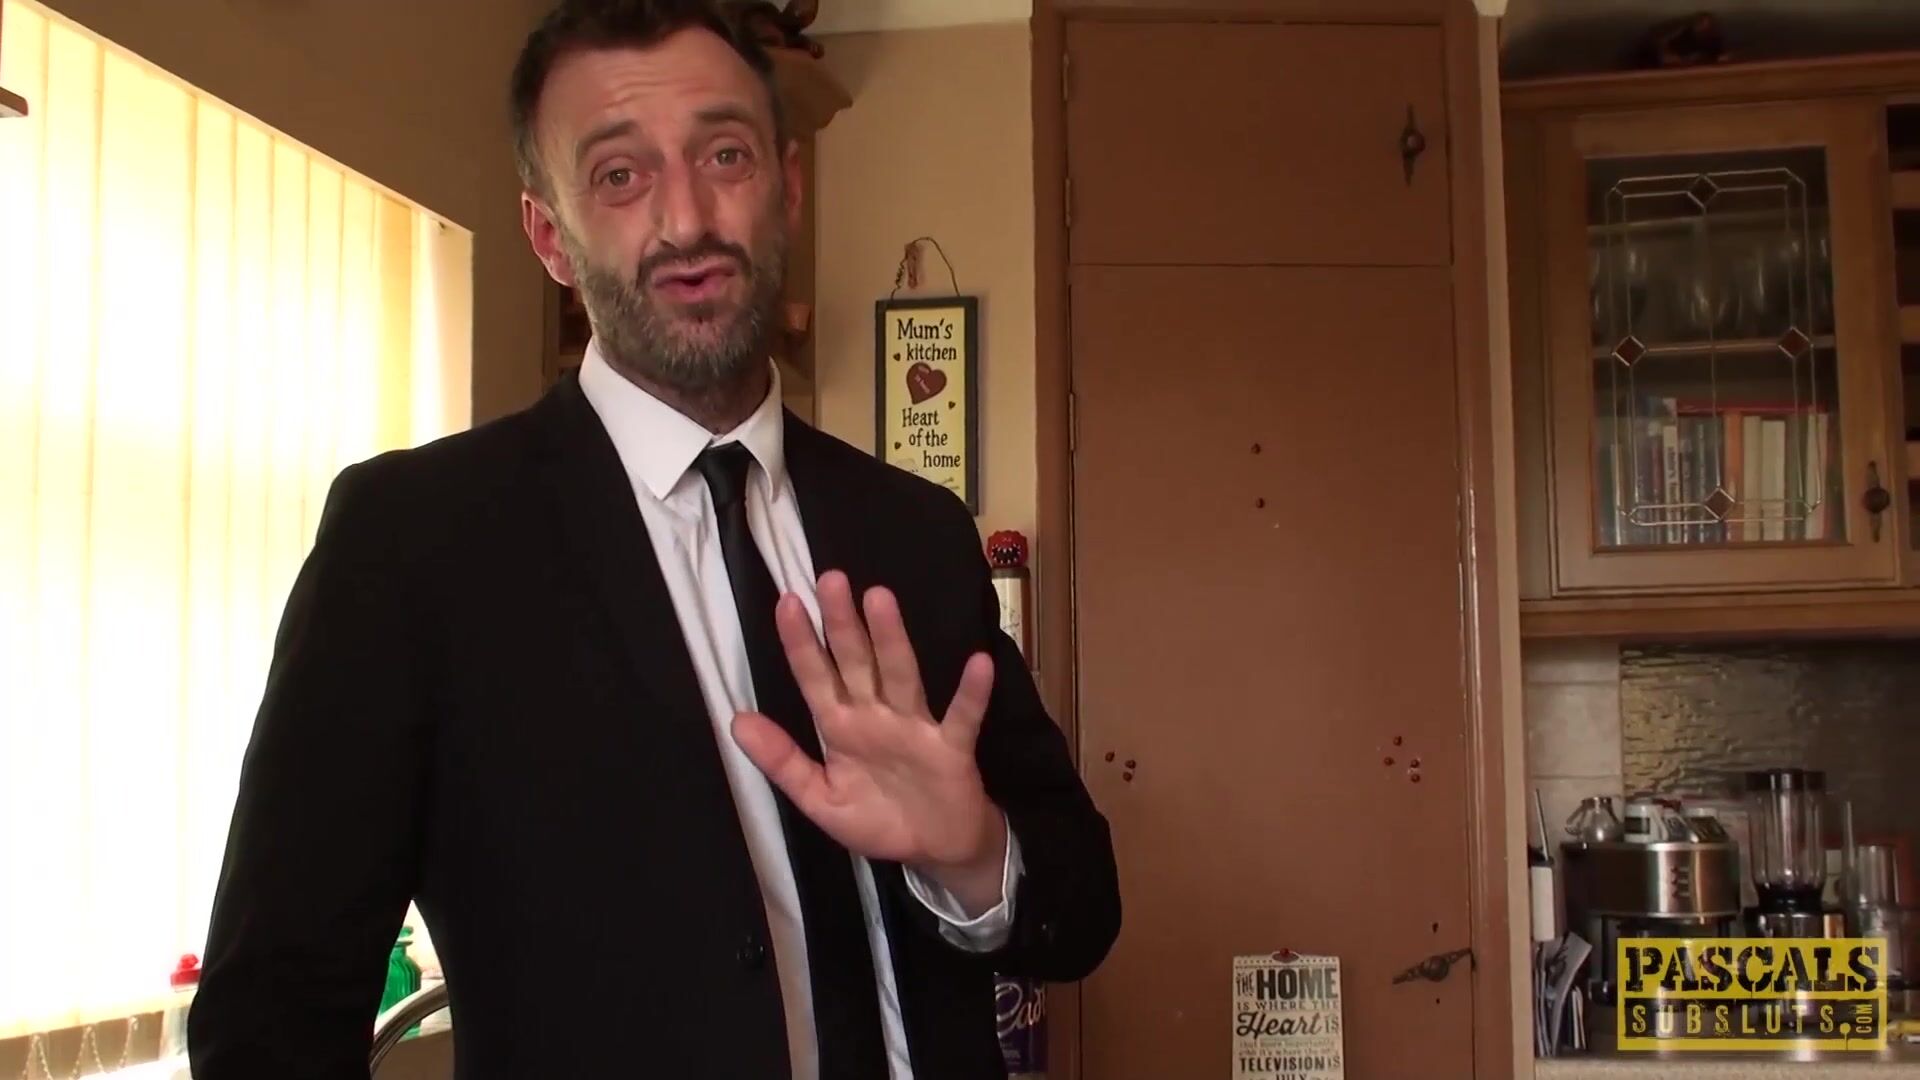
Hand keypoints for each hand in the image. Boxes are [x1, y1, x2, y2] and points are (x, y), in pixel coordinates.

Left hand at [730, 570, 1007, 915]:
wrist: (935, 849)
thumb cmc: (877, 818)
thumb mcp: (820, 799)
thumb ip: (782, 761)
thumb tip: (736, 721)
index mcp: (840, 727)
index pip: (815, 677)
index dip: (800, 643)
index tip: (787, 603)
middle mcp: (876, 716)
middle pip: (855, 662)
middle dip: (842, 623)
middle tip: (829, 578)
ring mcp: (915, 727)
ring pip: (900, 675)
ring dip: (891, 639)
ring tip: (880, 599)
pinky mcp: (951, 747)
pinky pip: (962, 716)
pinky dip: (971, 692)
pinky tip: (977, 662)